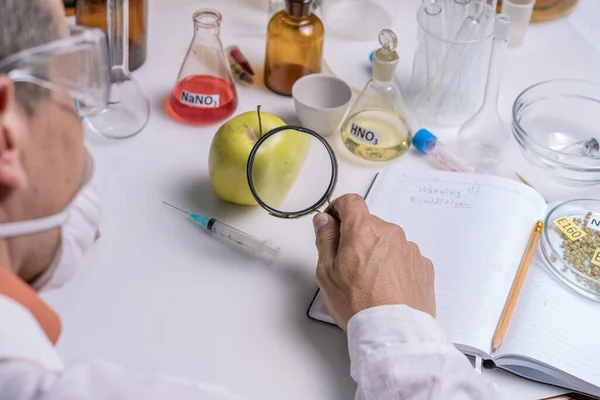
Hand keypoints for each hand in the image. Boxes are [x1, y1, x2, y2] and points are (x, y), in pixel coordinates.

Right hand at [313, 194, 435, 330]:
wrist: (393, 332)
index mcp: (363, 230)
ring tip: (370, 282)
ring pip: (387, 241)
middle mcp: (390, 232)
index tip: (334, 224)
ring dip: (377, 252)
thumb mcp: (327, 272)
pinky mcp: (422, 265)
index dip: (338, 210)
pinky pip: (403, 257)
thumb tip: (324, 220)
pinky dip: (394, 266)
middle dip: (357, 238)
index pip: (351, 202)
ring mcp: (409, 248)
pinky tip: (387, 287)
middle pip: (369, 224)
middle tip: (348, 266)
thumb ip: (325, 239)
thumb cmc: (358, 304)